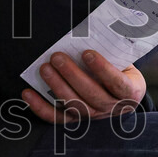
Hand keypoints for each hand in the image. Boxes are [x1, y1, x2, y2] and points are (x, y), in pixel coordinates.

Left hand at [21, 50, 146, 123]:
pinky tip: (27, 93)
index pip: (116, 83)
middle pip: (91, 94)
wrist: (125, 95)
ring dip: (56, 86)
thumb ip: (113, 53)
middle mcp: (112, 107)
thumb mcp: (126, 63)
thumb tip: (90, 36)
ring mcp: (94, 116)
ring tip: (45, 68)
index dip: (102, 69)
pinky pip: (57, 117)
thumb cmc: (122, 72)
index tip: (87, 53)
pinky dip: (40, 107)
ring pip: (73, 104)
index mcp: (129, 92)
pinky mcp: (77, 120)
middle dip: (72, 75)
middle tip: (57, 57)